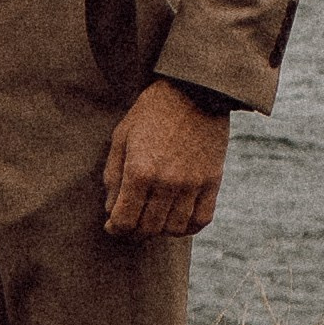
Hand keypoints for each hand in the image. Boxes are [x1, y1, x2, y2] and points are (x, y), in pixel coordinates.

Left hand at [102, 80, 229, 238]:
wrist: (192, 91)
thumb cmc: (150, 112)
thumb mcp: (121, 137)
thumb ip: (113, 176)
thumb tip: (111, 209)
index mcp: (140, 171)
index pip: (125, 220)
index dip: (115, 229)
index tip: (112, 226)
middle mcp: (167, 183)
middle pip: (149, 229)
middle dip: (134, 233)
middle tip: (129, 227)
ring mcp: (193, 185)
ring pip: (174, 229)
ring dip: (159, 231)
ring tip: (151, 221)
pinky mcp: (212, 182)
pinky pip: (201, 220)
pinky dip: (187, 227)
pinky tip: (176, 220)